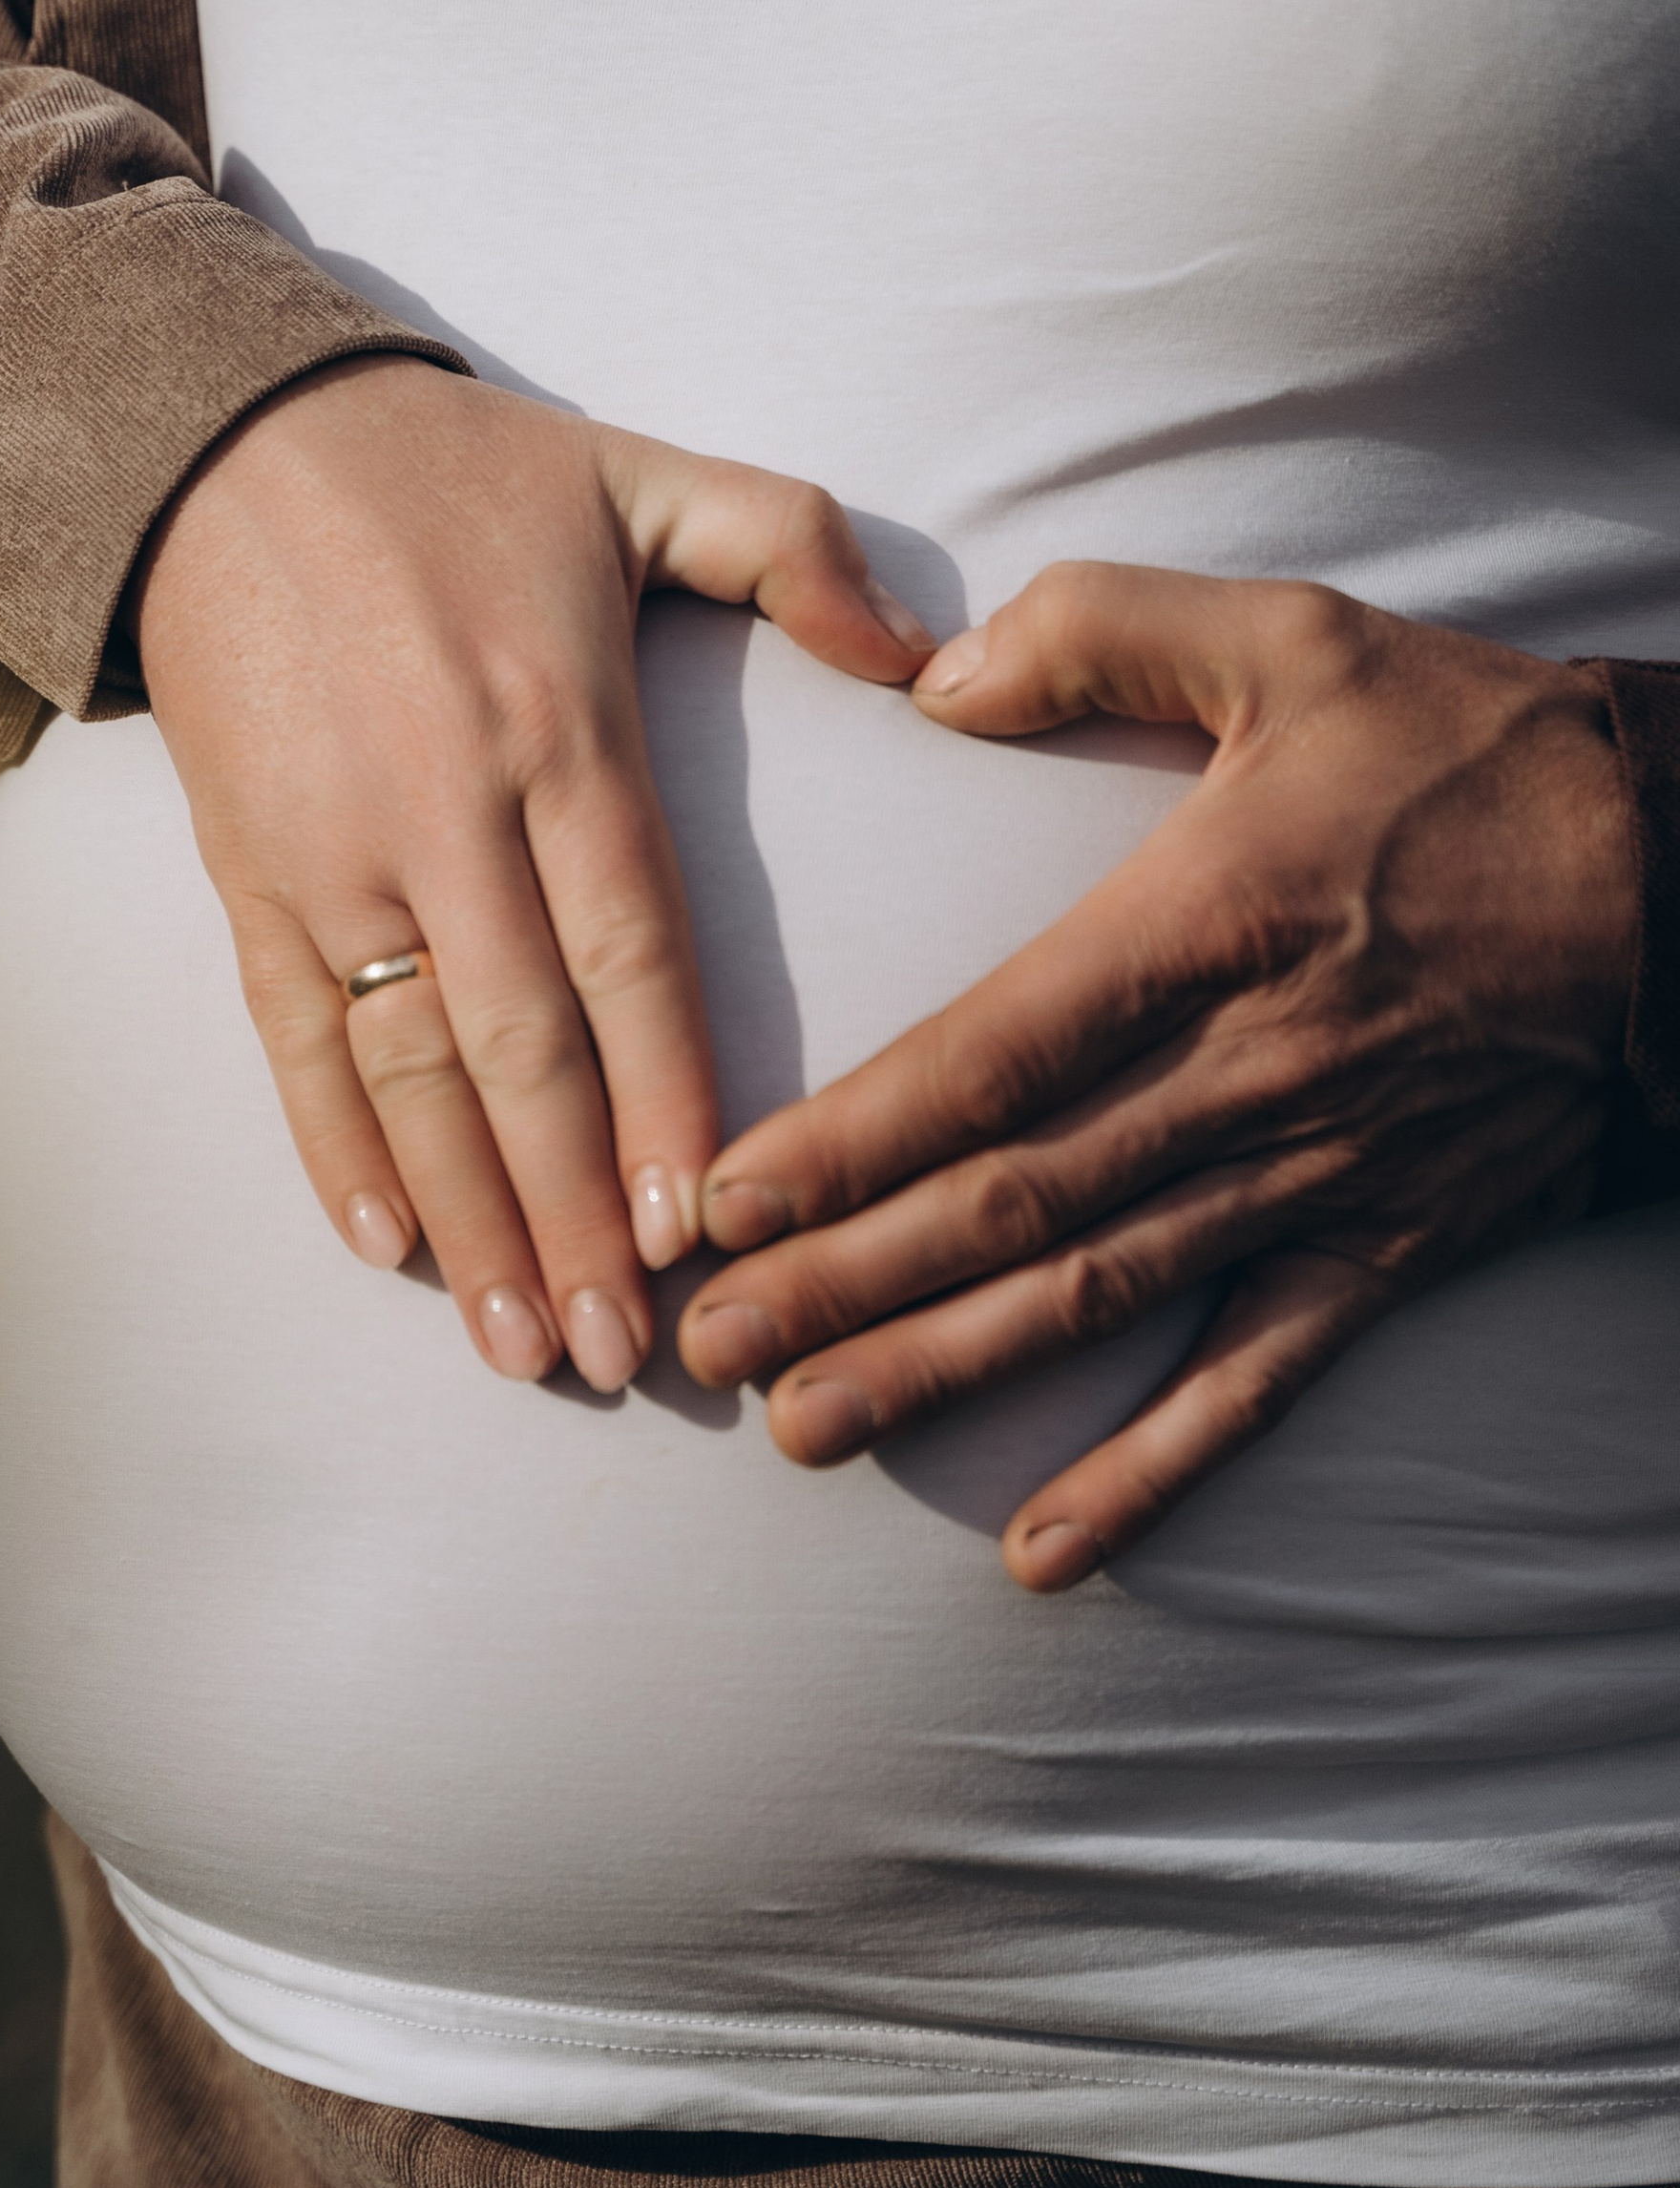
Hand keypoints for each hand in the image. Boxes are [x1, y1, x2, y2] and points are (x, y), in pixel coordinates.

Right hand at [131, 357, 931, 1388]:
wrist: (210, 439)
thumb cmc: (452, 470)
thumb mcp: (636, 473)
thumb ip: (792, 547)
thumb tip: (929, 654)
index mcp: (557, 731)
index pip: (629, 955)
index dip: (662, 1103)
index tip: (697, 1229)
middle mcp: (442, 811)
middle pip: (521, 1051)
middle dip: (570, 1214)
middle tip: (623, 1355)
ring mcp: (329, 853)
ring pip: (406, 1072)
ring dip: (465, 1220)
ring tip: (522, 1346)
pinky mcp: (242, 872)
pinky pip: (289, 1036)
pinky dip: (332, 1149)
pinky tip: (386, 1250)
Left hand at [679, 562, 1635, 1582]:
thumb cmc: (1480, 749)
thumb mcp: (1294, 635)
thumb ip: (1099, 630)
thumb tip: (931, 677)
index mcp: (1201, 926)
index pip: (990, 1052)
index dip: (850, 1138)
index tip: (723, 1199)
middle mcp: (1244, 1073)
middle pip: (1012, 1199)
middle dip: (846, 1280)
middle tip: (707, 1346)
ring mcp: (1313, 1176)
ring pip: (1099, 1300)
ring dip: (944, 1373)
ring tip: (805, 1433)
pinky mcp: (1384, 1247)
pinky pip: (1253, 1382)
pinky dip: (1150, 1474)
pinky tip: (1043, 1556)